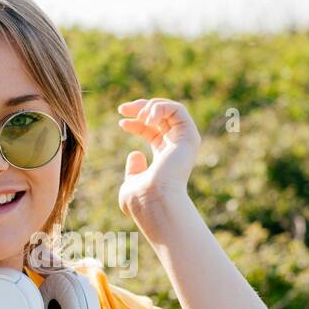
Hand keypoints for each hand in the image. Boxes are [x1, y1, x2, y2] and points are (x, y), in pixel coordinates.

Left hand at [116, 97, 199, 219]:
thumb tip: (135, 154)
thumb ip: (134, 170)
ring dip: (150, 106)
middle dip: (141, 107)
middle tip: (122, 109)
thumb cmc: (141, 200)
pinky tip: (147, 118)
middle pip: (161, 117)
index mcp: (165, 157)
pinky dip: (161, 108)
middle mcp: (176, 148)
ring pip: (171, 109)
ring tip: (139, 116)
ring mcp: (184, 142)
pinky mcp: (188, 137)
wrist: (154, 201)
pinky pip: (178, 110)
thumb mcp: (132, 183)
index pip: (152, 131)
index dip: (136, 122)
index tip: (121, 122)